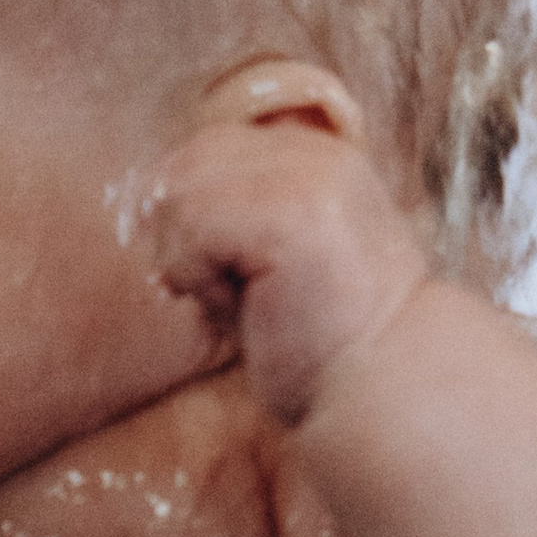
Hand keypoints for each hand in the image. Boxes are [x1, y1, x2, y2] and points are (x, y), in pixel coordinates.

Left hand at [150, 119, 423, 422]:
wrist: (389, 386)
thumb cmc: (327, 342)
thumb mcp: (280, 255)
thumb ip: (235, 209)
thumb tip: (146, 200)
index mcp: (312, 154)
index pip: (202, 152)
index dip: (193, 221)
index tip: (240, 278)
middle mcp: (311, 150)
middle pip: (181, 167)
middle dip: (185, 240)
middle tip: (238, 294)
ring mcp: (304, 174)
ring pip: (176, 197)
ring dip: (192, 266)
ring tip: (250, 300)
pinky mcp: (289, 211)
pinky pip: (190, 230)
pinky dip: (201, 281)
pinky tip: (252, 307)